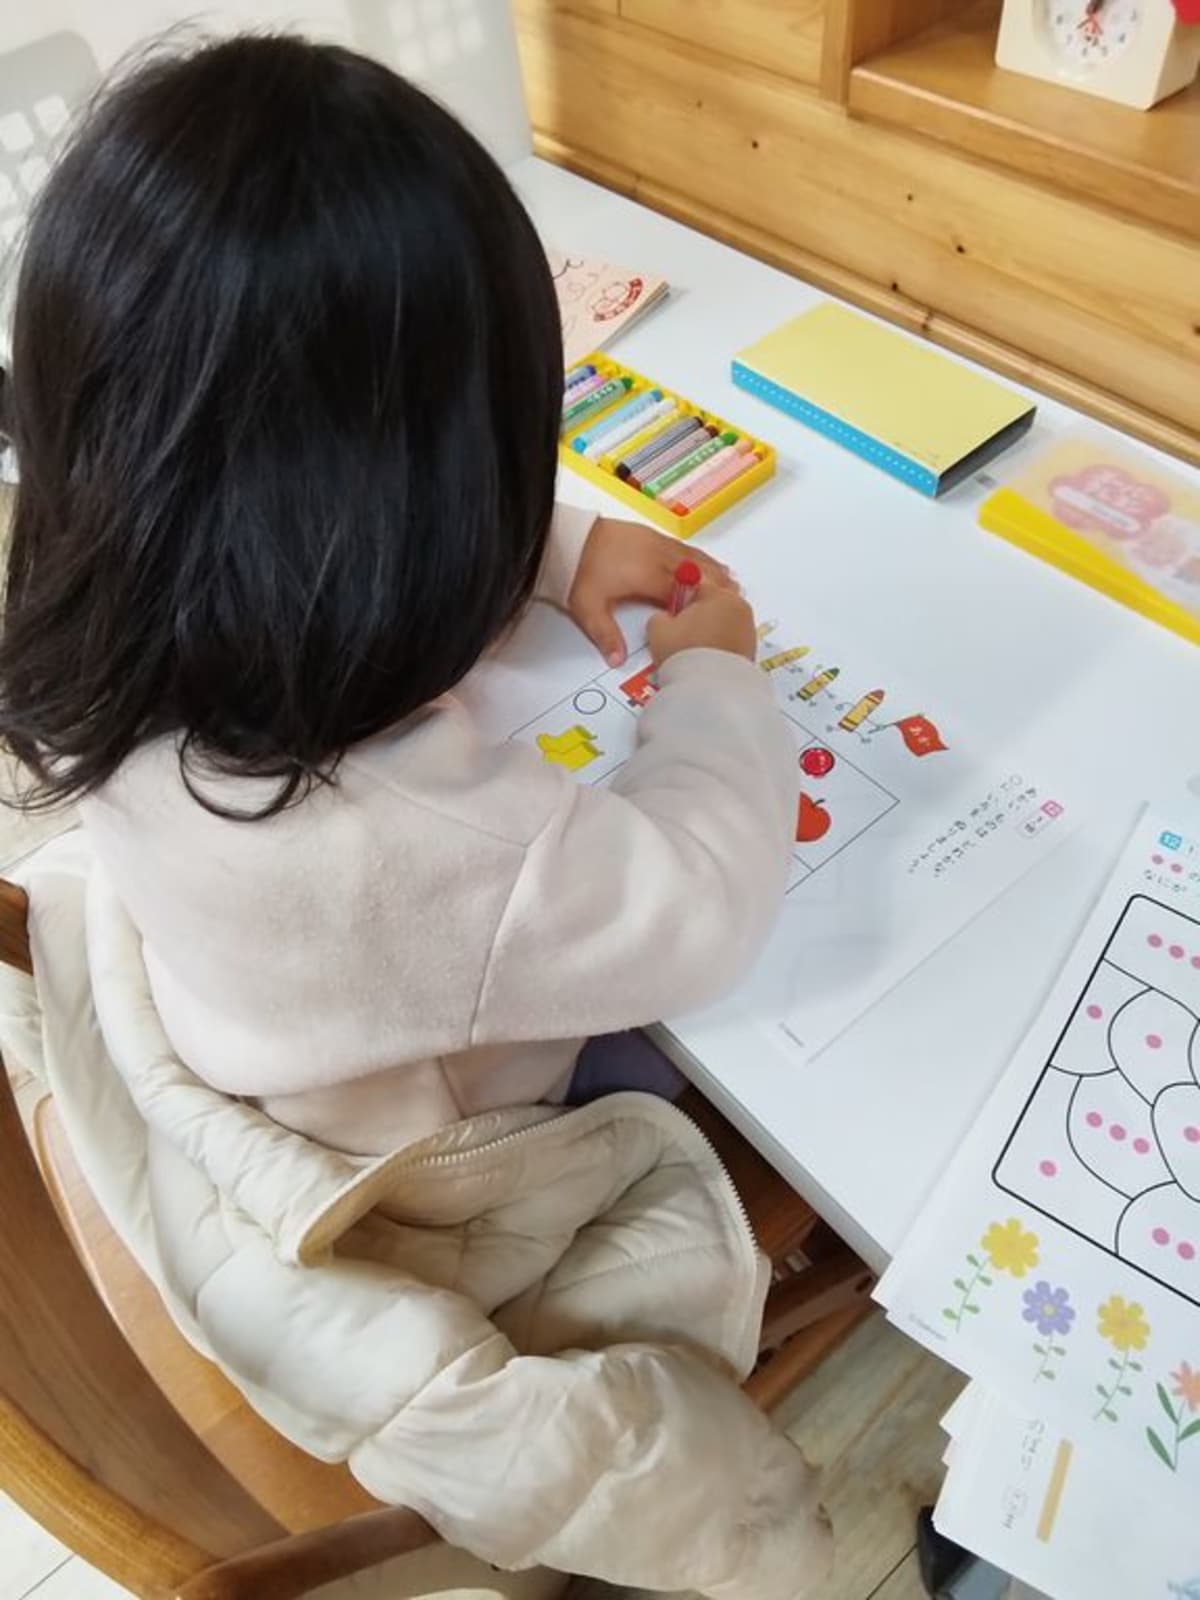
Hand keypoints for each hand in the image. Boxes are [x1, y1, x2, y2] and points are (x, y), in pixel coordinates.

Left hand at [567, 516, 734, 666]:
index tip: (716, 617)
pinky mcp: (649, 534)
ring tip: (731, 581)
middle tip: (736, 600)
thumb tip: (618, 661)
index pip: (681, 592)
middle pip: (695, 572)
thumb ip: (605, 634)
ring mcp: (654, 542)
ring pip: (692, 556)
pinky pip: (683, 546)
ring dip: (712, 569)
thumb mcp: (587, 607)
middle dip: (715, 586)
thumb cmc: (577, 571)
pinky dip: (699, 556)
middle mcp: (657, 556)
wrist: (566, 535)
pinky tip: (706, 561)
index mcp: (647, 575)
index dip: (699, 605)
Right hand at [646, 581, 756, 667]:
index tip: (673, 611)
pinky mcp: (752, 649)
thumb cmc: (686, 654)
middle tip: (682, 632)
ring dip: (711, 630)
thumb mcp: (658, 630)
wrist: (711, 688)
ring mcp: (748, 629)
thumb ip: (659, 617)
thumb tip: (664, 619)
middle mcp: (739, 607)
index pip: (696, 583)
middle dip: (699, 614)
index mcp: (718, 594)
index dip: (681, 598)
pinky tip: (705, 659)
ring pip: (724, 622)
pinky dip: (720, 646)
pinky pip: (731, 641)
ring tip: (693, 649)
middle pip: (714, 602)